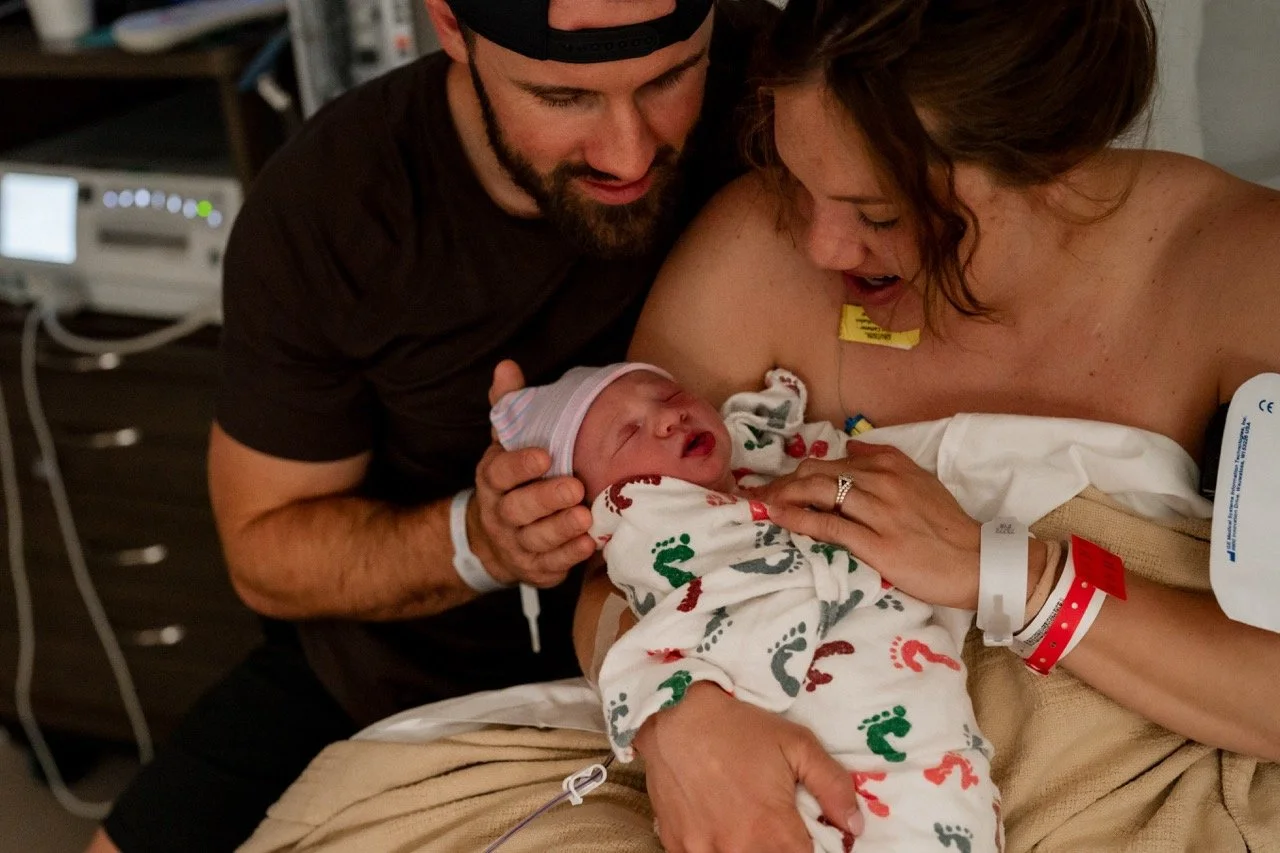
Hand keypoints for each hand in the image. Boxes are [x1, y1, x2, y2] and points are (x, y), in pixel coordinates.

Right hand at [469, 360, 595, 587]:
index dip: (520, 465)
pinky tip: (588, 545)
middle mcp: (500, 513)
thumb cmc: (514, 480)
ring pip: (534, 539)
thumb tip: (507, 366)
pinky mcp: (534, 568)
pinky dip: (568, 556)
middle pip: (517, 509)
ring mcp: (516, 544)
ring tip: (585, 518)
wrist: (495, 539)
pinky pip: (549, 565)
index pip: (500, 472)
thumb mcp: (507, 442)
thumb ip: (510, 406)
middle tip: (575, 488)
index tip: (545, 455)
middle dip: (546, 499)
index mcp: (493, 479)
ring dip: (560, 530)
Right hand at [636, 683, 862, 852]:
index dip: (806, 847)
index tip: (799, 830)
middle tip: (767, 822)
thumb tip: (855, 825)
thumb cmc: (739, 727)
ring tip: (741, 821)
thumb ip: (833, 786)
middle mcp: (738, 850)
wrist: (674, 712)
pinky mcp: (676, 845)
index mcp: (773, 831)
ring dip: (743, 848)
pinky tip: (715, 824)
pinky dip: (712, 848)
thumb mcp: (797, 744)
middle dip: (775, 847)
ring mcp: (702, 851)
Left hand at [755, 440, 982, 609]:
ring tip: (760, 505)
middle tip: (757, 496)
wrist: (977, 561)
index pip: (831, 462)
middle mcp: (884, 482)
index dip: (797, 473)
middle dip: (782, 483)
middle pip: (818, 474)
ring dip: (784, 497)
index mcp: (891, 466)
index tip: (774, 484)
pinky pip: (831, 526)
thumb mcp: (921, 481)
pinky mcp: (879, 544)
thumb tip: (851, 448)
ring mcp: (880, 513)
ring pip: (821, 494)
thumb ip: (885, 460)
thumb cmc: (947, 527)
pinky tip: (780, 518)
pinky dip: (800, 519)